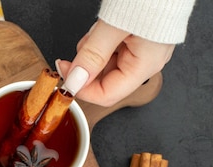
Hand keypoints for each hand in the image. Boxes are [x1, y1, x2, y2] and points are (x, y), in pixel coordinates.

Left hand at [56, 19, 174, 106]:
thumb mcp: (114, 27)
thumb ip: (93, 55)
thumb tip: (75, 81)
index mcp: (145, 66)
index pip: (106, 95)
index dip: (81, 88)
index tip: (65, 74)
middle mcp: (146, 62)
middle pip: (105, 80)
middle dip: (87, 65)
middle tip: (82, 46)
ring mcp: (143, 50)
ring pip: (106, 63)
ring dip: (93, 50)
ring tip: (100, 29)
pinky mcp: (139, 38)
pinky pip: (113, 48)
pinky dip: (101, 40)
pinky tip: (104, 25)